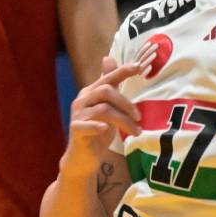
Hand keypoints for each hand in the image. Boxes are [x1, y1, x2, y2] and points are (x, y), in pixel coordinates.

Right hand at [63, 52, 150, 170]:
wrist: (83, 158)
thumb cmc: (98, 131)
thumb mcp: (108, 108)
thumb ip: (111, 88)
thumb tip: (109, 58)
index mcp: (91, 92)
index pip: (108, 77)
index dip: (123, 71)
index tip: (140, 66)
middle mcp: (82, 100)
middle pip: (106, 91)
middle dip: (126, 103)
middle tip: (139, 117)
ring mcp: (78, 115)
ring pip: (103, 109)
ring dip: (124, 120)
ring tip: (136, 131)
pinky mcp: (75, 130)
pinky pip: (85, 125)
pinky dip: (96, 126)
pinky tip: (106, 129)